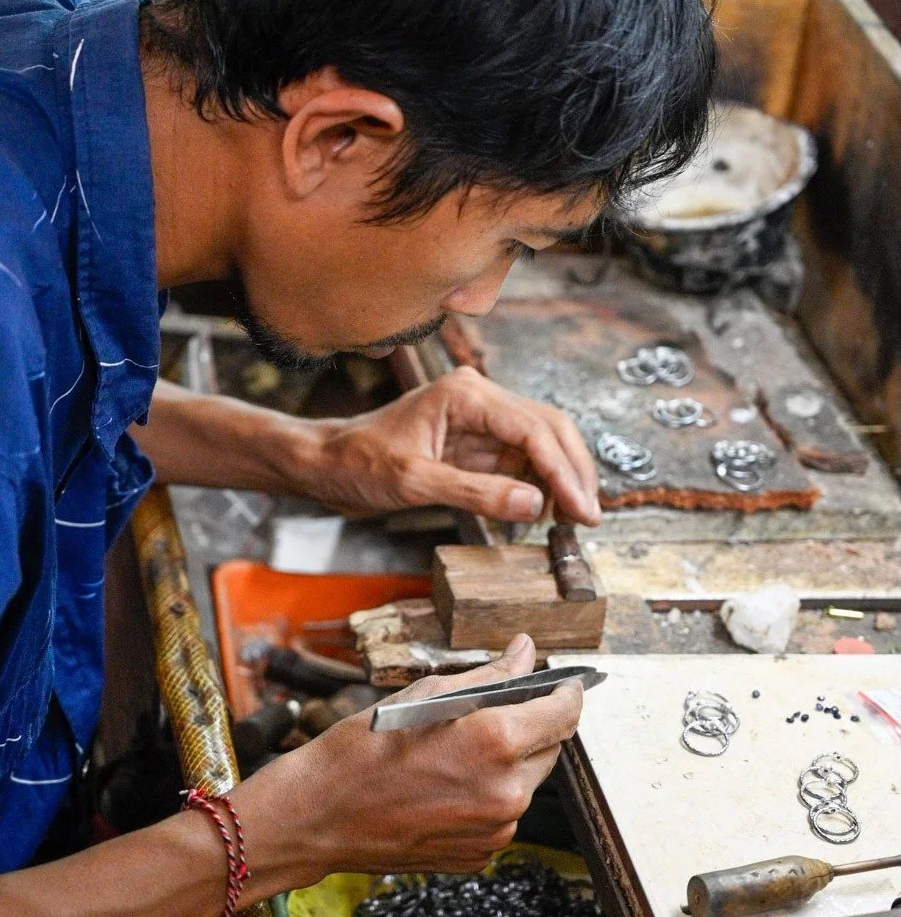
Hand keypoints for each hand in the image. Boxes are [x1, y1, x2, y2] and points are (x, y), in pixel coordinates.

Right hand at [232, 634, 583, 883]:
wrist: (321, 814)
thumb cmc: (363, 748)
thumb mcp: (426, 694)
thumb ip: (489, 676)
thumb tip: (525, 653)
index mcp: (496, 742)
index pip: (564, 712)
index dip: (567, 692)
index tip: (563, 683)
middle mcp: (506, 791)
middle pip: (550, 748)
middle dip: (532, 726)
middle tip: (494, 713)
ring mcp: (496, 830)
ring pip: (527, 783)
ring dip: (509, 763)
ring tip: (456, 753)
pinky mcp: (481, 854)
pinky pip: (503, 815)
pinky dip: (488, 796)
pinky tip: (447, 784)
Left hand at [311, 366, 600, 524]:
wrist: (327, 463)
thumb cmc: (358, 463)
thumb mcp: (413, 483)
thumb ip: (476, 493)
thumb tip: (533, 504)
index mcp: (466, 395)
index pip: (534, 430)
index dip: (564, 472)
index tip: (582, 509)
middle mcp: (479, 399)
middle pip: (549, 430)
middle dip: (573, 473)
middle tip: (589, 517)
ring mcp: (480, 420)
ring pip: (541, 446)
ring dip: (560, 481)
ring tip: (572, 521)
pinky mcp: (476, 443)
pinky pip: (520, 462)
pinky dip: (538, 487)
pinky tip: (543, 514)